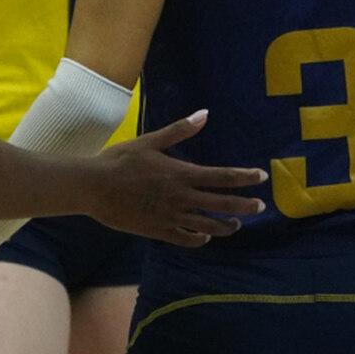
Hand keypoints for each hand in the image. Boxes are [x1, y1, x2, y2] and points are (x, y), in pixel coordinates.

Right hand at [87, 110, 264, 244]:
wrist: (93, 187)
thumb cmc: (120, 160)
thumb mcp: (150, 140)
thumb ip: (180, 130)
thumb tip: (204, 114)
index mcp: (181, 174)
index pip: (222, 177)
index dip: (244, 177)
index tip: (261, 176)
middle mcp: (180, 198)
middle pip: (221, 205)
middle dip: (244, 205)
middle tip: (260, 206)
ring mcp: (170, 217)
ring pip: (207, 226)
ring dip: (225, 226)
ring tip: (236, 225)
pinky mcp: (158, 231)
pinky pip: (185, 239)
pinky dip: (199, 239)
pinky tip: (205, 237)